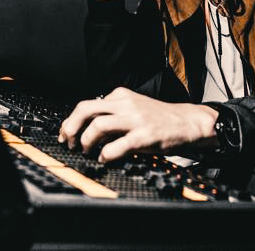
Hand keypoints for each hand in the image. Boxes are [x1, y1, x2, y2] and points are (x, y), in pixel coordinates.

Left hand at [57, 87, 218, 161]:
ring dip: (86, 141)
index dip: (71, 121)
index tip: (66, 133)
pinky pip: (116, 146)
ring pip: (97, 125)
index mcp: (120, 96)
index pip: (86, 105)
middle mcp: (125, 104)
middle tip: (68, 142)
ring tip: (86, 151)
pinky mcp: (143, 136)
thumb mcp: (134, 107)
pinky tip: (105, 158)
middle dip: (71, 127)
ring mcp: (134, 119)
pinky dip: (105, 154)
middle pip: (85, 109)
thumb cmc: (160, 118)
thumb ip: (113, 113)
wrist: (188, 122)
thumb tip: (87, 128)